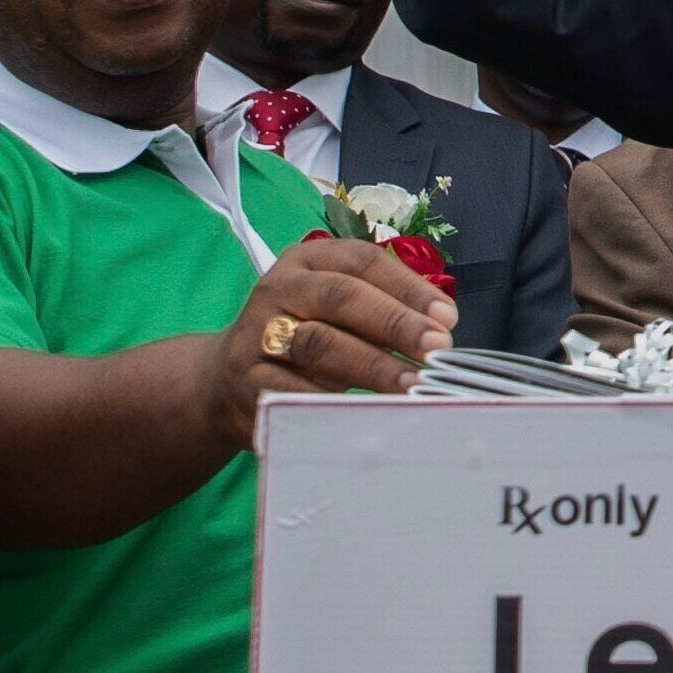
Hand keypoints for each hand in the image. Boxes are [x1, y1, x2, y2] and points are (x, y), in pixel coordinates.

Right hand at [208, 234, 452, 451]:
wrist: (225, 381)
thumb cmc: (303, 340)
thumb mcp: (336, 313)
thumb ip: (382, 309)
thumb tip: (442, 326)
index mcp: (307, 261)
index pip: (363, 261)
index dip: (408, 287)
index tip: (447, 317)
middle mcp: (279, 288)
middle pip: (342, 297)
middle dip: (396, 322)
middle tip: (438, 348)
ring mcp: (257, 333)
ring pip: (320, 343)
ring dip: (373, 365)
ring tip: (414, 384)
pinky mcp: (246, 380)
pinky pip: (295, 389)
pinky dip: (334, 400)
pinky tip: (368, 410)